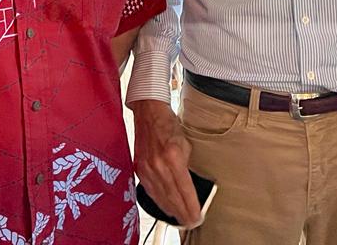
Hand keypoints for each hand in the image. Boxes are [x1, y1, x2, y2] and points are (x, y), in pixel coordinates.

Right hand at [131, 99, 200, 226]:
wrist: (148, 113)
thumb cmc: (168, 124)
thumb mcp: (185, 143)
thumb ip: (186, 164)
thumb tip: (188, 183)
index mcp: (173, 158)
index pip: (184, 190)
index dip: (192, 206)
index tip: (198, 217)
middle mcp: (158, 166)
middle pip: (172, 198)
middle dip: (183, 213)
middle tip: (191, 222)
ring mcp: (146, 168)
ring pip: (160, 197)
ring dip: (171, 210)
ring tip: (180, 219)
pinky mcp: (139, 169)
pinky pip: (150, 191)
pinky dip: (159, 201)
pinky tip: (165, 207)